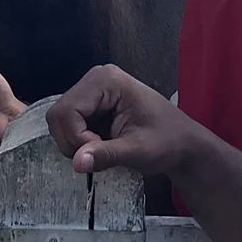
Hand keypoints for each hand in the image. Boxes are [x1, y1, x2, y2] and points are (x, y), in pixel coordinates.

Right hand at [48, 64, 206, 177]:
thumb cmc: (167, 142)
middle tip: (100, 152)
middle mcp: (96, 78)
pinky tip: (102, 143)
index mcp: (107, 80)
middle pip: (59, 115)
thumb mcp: (137, 150)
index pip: (67, 111)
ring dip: (76, 142)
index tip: (100, 150)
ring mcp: (93, 90)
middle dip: (74, 141)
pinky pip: (70, 125)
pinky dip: (81, 140)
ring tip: (104, 148)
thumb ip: (106, 154)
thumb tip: (77, 162)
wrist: (182, 144)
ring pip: (61, 121)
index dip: (76, 137)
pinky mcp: (92, 104)